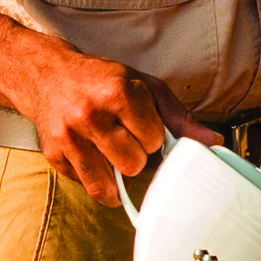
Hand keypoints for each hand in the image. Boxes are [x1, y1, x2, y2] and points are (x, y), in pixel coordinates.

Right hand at [21, 50, 190, 207]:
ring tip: (110, 148)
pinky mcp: (53, 154)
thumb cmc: (102, 80)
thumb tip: (212, 141)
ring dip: (115, 171)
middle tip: (124, 136)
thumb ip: (178, 117)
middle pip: (134, 164)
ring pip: (108, 185)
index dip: (151, 135)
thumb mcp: (144, 87)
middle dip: (134, 155)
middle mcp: (90, 115)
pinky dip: (95, 178)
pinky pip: (86, 186)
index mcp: (118, 93)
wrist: (48, 74)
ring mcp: (68, 137)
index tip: (140, 123)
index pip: (153, 141)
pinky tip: (92, 154)